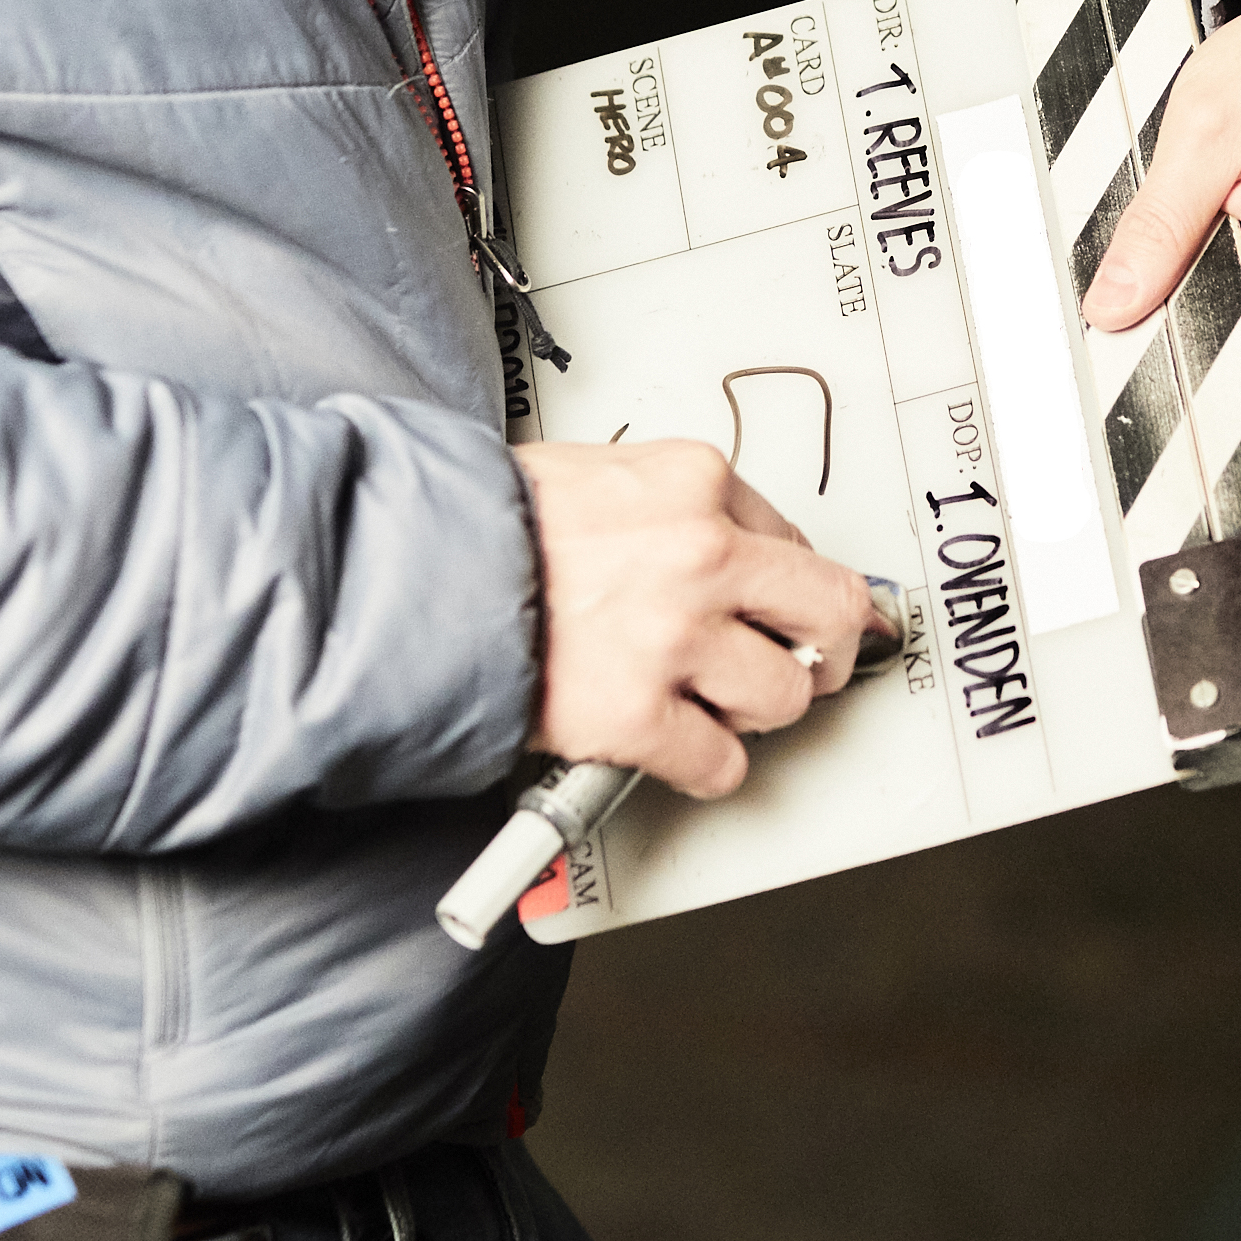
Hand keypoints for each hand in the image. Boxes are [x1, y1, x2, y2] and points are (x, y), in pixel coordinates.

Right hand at [519, 441, 878, 798]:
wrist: (412, 571)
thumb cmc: (488, 523)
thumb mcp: (600, 474)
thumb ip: (676, 510)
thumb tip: (737, 550)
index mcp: (695, 484)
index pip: (794, 541)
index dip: (792, 585)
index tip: (800, 608)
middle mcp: (700, 555)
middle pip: (828, 613)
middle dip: (827, 649)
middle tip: (811, 665)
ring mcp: (674, 639)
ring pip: (784, 696)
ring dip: (755, 710)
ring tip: (713, 704)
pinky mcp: (638, 716)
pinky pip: (721, 764)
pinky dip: (704, 766)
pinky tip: (675, 746)